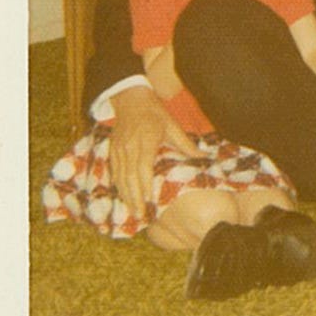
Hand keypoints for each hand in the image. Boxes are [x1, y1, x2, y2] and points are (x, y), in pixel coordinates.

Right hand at [108, 85, 199, 217]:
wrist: (131, 99)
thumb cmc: (155, 113)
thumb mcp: (172, 125)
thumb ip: (185, 144)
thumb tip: (203, 157)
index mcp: (146, 141)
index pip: (143, 167)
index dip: (144, 186)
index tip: (149, 201)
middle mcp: (129, 147)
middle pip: (129, 176)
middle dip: (134, 198)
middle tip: (140, 215)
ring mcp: (119, 149)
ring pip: (120, 176)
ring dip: (125, 195)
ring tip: (133, 212)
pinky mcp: (112, 150)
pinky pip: (114, 171)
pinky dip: (118, 186)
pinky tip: (123, 197)